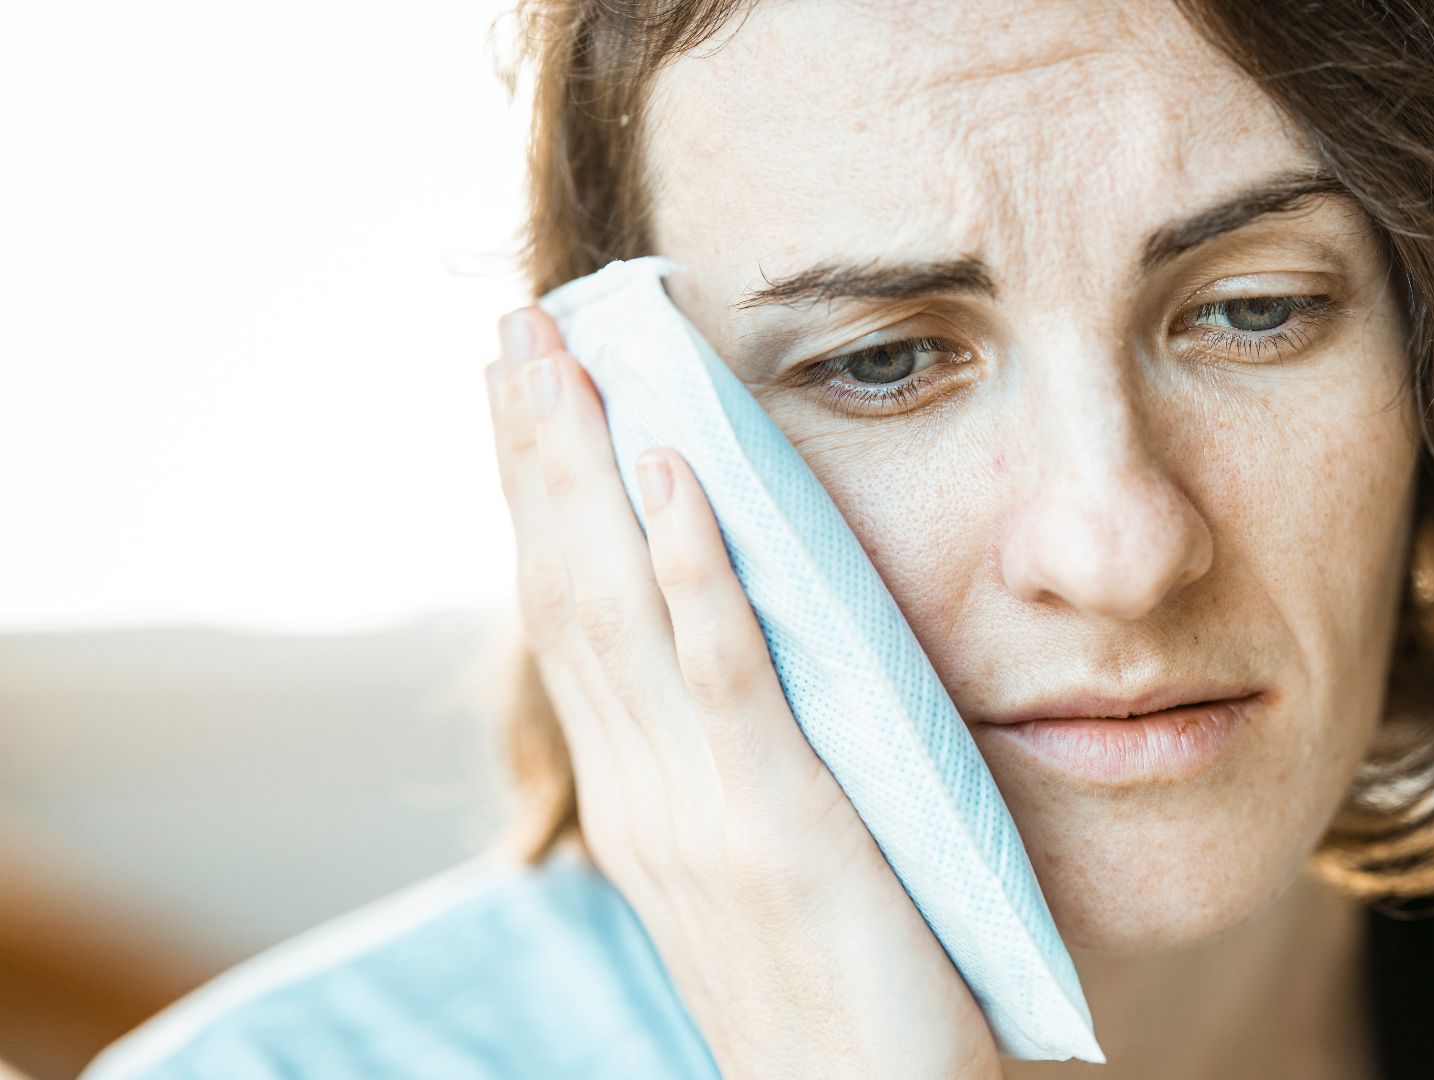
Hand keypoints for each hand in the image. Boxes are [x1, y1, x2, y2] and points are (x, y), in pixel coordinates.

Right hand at [483, 306, 1003, 1079]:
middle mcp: (644, 796)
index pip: (569, 619)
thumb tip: (734, 662)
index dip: (538, 498)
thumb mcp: (760, 867)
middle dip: (536, 450)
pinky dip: (689, 565)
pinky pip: (725, 675)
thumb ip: (734, 765)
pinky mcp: (782, 829)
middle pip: (566, 588)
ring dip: (584, 469)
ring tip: (560, 354)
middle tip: (514, 324)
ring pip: (618, 606)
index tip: (521, 390)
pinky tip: (669, 470)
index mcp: (640, 801)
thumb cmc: (835, 999)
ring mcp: (700, 812)